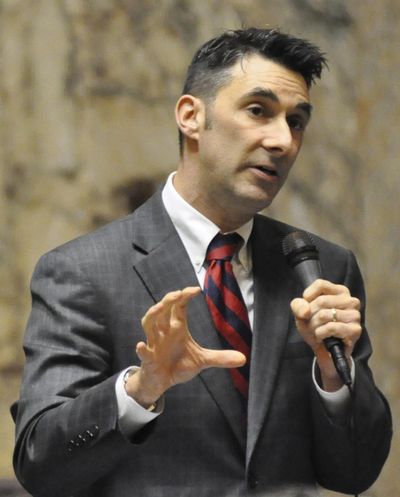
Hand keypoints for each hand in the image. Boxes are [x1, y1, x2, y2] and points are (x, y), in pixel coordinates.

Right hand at [125, 287, 245, 406]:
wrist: (161, 383)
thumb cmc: (178, 365)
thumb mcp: (202, 361)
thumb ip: (220, 358)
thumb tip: (243, 358)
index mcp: (176, 328)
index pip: (178, 306)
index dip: (184, 295)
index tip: (196, 289)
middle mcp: (164, 332)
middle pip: (162, 310)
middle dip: (169, 300)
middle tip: (178, 293)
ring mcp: (154, 344)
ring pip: (148, 324)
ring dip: (152, 315)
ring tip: (159, 307)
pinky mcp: (148, 359)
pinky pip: (143, 352)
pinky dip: (142, 349)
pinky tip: (141, 345)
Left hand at [290, 279, 360, 390]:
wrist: (324, 350)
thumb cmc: (315, 326)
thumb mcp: (301, 312)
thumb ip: (298, 305)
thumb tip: (305, 311)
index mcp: (339, 291)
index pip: (320, 284)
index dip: (307, 297)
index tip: (307, 308)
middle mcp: (350, 300)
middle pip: (321, 301)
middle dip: (310, 316)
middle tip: (311, 324)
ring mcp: (355, 315)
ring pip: (324, 315)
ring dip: (314, 326)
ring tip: (317, 331)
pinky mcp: (355, 330)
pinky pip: (331, 327)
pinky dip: (320, 333)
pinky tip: (322, 337)